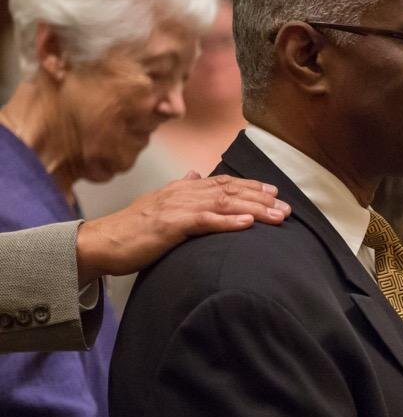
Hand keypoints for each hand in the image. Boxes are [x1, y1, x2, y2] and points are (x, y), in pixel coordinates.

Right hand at [76, 172, 289, 283]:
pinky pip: (205, 221)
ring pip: (224, 203)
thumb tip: (193, 174)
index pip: (223, 182)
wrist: (101, 243)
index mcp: (181, 188)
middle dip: (261, 198)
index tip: (274, 191)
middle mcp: (182, 192)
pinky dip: (228, 220)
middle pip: (230, 190)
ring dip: (255, 209)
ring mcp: (177, 207)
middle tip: (287, 207)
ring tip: (278, 215)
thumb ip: (179, 190)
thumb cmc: (131, 229)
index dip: (250, 186)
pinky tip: (248, 223)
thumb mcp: (158, 204)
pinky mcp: (171, 225)